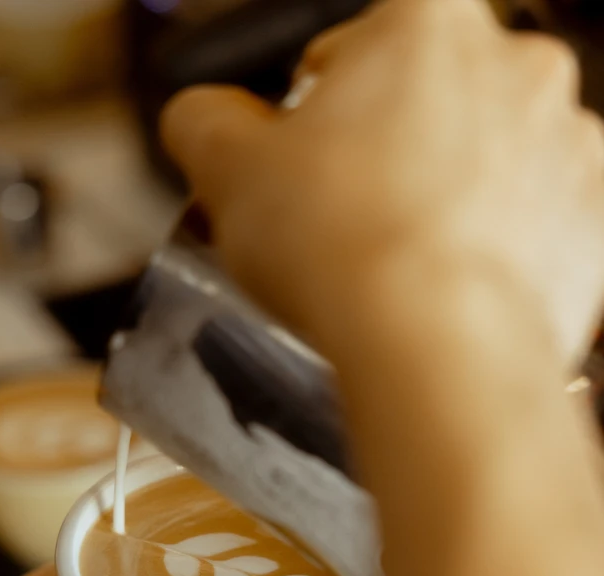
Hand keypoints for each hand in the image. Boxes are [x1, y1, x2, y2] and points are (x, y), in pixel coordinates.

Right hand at [161, 0, 603, 369]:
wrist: (440, 350)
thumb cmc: (346, 251)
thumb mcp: (228, 171)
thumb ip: (205, 122)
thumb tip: (203, 120)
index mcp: (427, 22)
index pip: (361, 38)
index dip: (320, 97)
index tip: (305, 148)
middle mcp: (519, 66)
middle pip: (435, 98)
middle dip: (389, 147)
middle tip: (346, 212)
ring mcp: (570, 147)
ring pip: (492, 162)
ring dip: (449, 196)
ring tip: (398, 260)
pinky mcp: (594, 227)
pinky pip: (535, 227)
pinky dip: (497, 251)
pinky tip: (449, 288)